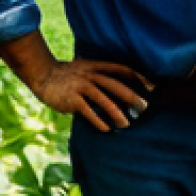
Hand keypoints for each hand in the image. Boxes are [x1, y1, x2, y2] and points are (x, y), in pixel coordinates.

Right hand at [30, 58, 151, 131]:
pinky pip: (87, 111)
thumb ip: (102, 75)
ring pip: (103, 99)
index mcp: (97, 66)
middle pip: (115, 84)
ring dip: (116, 112)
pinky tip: (106, 129)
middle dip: (131, 96)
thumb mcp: (87, 69)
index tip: (152, 86)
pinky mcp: (71, 98)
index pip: (122, 69)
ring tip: (126, 124)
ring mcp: (80, 85)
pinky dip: (97, 120)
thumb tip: (123, 88)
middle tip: (144, 107)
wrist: (43, 75)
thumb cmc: (69, 75)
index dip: (138, 77)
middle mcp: (90, 74)